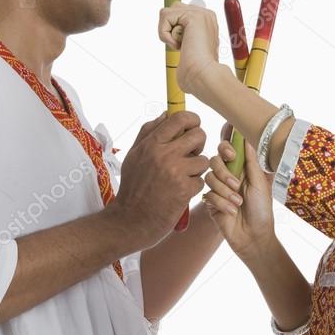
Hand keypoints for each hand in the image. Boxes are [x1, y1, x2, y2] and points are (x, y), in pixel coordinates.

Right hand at [115, 111, 208, 247]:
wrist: (130, 220)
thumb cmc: (132, 187)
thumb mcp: (134, 155)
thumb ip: (148, 132)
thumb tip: (165, 113)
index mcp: (152, 144)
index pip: (180, 118)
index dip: (192, 120)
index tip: (192, 127)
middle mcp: (164, 154)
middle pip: (199, 135)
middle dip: (198, 144)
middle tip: (191, 153)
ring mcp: (176, 172)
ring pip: (204, 159)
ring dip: (197, 168)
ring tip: (183, 176)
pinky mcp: (185, 190)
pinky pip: (201, 180)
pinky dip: (194, 187)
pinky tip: (181, 192)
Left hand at [157, 1, 220, 93]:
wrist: (204, 75)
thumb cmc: (196, 71)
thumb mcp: (189, 50)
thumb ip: (183, 36)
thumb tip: (170, 29)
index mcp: (207, 22)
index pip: (180, 14)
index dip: (174, 31)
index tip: (185, 48)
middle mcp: (206, 15)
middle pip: (173, 9)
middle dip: (169, 28)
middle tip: (181, 46)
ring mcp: (201, 13)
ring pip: (167, 12)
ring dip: (166, 32)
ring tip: (180, 45)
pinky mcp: (193, 15)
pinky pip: (165, 16)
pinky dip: (165, 34)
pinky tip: (178, 45)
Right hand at [202, 136, 275, 262]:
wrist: (253, 237)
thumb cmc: (261, 210)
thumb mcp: (260, 183)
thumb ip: (252, 161)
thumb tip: (248, 138)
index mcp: (241, 168)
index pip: (227, 149)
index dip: (226, 147)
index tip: (232, 155)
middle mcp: (228, 176)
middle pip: (214, 160)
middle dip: (224, 172)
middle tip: (236, 184)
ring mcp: (218, 189)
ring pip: (210, 177)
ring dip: (225, 191)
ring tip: (238, 203)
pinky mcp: (211, 202)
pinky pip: (209, 194)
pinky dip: (222, 203)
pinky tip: (231, 211)